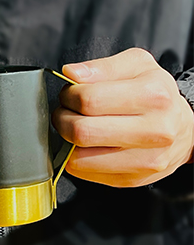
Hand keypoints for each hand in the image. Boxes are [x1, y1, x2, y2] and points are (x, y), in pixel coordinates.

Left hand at [52, 48, 193, 186]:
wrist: (184, 128)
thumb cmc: (155, 94)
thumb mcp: (136, 65)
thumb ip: (101, 67)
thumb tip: (71, 73)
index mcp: (153, 96)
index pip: (89, 100)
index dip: (68, 95)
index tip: (69, 93)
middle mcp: (154, 131)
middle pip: (82, 131)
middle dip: (62, 119)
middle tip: (66, 111)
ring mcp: (145, 160)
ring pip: (79, 158)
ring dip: (66, 141)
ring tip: (75, 126)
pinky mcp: (132, 179)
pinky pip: (85, 173)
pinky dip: (75, 158)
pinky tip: (85, 144)